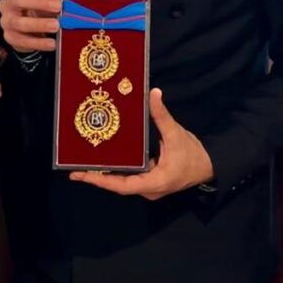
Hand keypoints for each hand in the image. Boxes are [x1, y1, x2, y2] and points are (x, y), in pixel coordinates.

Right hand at [0, 0, 63, 52]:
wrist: (22, 29)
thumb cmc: (36, 8)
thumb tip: (72, 1)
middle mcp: (8, 2)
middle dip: (40, 2)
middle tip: (58, 6)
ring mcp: (7, 20)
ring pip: (19, 22)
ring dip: (39, 24)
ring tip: (56, 26)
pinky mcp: (10, 37)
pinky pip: (23, 41)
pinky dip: (39, 43)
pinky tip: (52, 43)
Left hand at [69, 89, 212, 200]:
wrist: (209, 166)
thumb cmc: (192, 154)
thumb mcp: (176, 133)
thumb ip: (162, 115)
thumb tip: (153, 93)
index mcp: (154, 182)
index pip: (122, 185)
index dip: (101, 181)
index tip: (81, 175)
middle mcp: (148, 189)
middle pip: (118, 185)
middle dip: (97, 178)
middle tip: (74, 168)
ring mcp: (148, 187)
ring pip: (122, 183)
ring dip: (105, 175)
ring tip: (83, 163)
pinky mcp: (149, 181)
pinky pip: (129, 178)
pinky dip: (116, 171)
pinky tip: (104, 160)